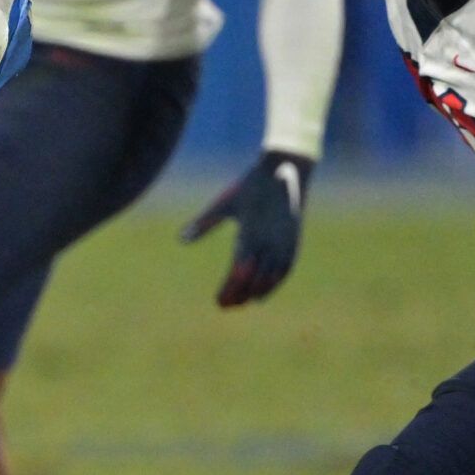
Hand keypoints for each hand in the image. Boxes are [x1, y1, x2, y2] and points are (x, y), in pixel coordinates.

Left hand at [181, 151, 313, 307]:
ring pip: (271, 278)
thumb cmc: (250, 185)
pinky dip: (274, 284)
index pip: (237, 272)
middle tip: (226, 306)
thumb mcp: (225, 203)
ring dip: (257, 292)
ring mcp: (283, 243)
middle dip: (240, 294)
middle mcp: (268, 243)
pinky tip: (264, 293)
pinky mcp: (294, 241)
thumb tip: (180, 239)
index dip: (229, 290)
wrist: (285, 169)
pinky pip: (285, 270)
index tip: (219, 302)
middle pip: (253, 280)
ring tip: (243, 302)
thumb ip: (204, 223)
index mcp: (249, 234)